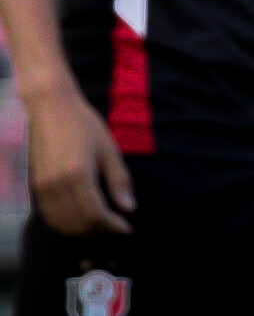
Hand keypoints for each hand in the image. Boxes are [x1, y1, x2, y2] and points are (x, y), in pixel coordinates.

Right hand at [25, 84, 134, 235]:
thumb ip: (119, 180)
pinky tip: (83, 217)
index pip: (94, 215)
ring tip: (103, 225)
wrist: (51, 109)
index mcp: (77, 176)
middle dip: (99, 232)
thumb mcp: (109, 150)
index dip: (112, 227)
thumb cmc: (85, 125)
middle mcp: (55, 187)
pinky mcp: (35, 188)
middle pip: (76, 225)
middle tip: (117, 228)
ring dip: (83, 231)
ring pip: (61, 225)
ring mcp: (41, 189)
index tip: (127, 229)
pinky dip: (68, 224)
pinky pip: (51, 216)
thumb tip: (129, 208)